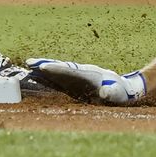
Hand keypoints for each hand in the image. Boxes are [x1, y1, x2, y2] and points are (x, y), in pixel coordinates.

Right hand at [26, 58, 145, 105]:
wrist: (125, 87)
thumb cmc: (121, 93)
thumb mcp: (117, 94)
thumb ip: (110, 93)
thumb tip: (104, 92)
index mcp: (88, 75)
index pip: (69, 71)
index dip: (56, 69)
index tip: (43, 66)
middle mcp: (81, 73)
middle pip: (61, 66)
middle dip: (46, 64)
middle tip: (30, 62)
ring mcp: (79, 75)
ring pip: (60, 69)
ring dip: (47, 66)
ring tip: (31, 64)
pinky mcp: (77, 80)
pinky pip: (62, 74)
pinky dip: (51, 72)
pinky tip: (41, 73)